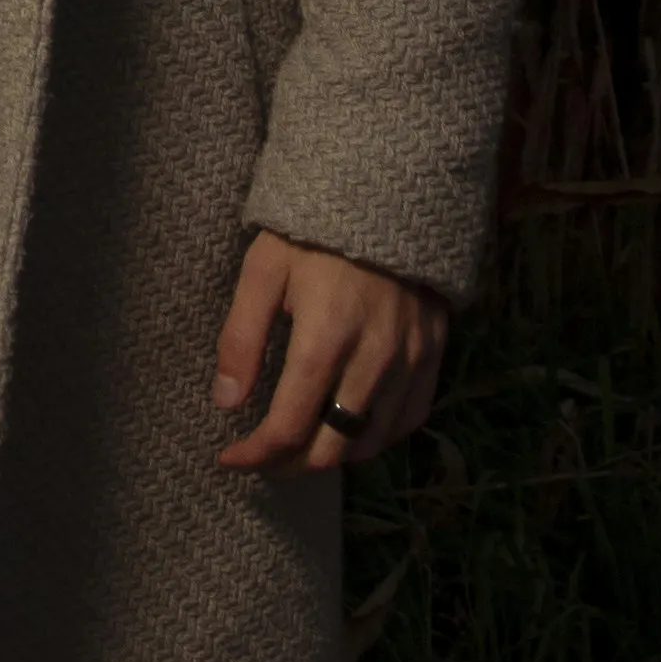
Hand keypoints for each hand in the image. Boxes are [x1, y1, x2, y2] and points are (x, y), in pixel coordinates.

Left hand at [212, 233, 444, 472]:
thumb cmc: (311, 232)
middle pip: (331, 448)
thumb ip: (240, 339)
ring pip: (371, 442)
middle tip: (262, 460)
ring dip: (331, 456)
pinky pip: (409, 420)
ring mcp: (410, 360)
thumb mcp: (262, 271)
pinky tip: (348, 429)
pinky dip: (375, 437)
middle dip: (288, 466)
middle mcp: (374, 358)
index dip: (254, 455)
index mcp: (325, 336)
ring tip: (299, 447)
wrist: (387, 195)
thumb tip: (226, 403)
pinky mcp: (434, 354)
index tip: (229, 458)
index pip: (288, 425)